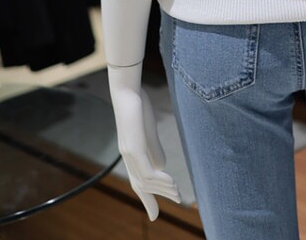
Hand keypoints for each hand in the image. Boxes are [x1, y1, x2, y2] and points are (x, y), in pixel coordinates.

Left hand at [107, 64, 181, 220]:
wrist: (127, 89)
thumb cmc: (137, 105)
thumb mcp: (149, 129)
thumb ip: (154, 148)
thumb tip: (162, 168)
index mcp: (131, 152)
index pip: (139, 181)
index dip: (148, 198)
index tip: (154, 215)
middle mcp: (128, 155)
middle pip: (141, 185)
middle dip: (156, 198)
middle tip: (178, 200)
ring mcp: (129, 152)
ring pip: (145, 181)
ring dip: (163, 188)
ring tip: (177, 191)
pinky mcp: (134, 147)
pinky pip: (146, 172)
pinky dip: (160, 180)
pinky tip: (171, 182)